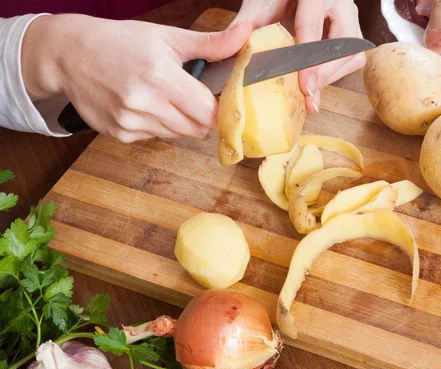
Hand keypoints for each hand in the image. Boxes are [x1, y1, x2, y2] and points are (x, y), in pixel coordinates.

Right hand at [22, 14, 251, 142]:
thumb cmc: (121, 42)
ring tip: (162, 97)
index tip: (214, 98)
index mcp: (161, 75)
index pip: (208, 112)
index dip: (217, 106)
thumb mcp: (167, 37)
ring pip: (178, 135)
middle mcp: (144, 102)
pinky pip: (155, 138)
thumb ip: (211, 44)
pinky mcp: (121, 135)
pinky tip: (142, 105)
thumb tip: (247, 34)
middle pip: (197, 129)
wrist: (70, 55)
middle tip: (188, 96)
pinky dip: (156, 126)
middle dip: (200, 116)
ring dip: (179, 121)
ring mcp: (131, 121)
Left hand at [230, 0, 364, 112]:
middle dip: (324, 75)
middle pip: (343, 46)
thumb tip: (229, 56)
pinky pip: (351, 58)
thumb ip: (246, 24)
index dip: (308, 61)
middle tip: (309, 99)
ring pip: (352, 54)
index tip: (305, 88)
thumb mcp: (261, 3)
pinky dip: (333, 73)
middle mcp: (340, 2)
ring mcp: (350, 16)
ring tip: (309, 94)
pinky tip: (315, 81)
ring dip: (330, 77)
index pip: (313, 27)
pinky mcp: (352, 31)